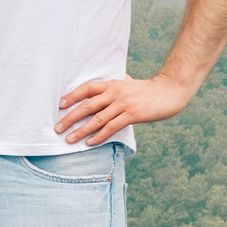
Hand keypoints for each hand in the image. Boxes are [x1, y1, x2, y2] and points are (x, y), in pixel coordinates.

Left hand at [55, 74, 194, 143]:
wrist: (169, 91)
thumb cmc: (149, 90)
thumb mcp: (129, 83)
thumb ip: (117, 86)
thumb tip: (107, 87)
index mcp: (112, 84)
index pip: (87, 88)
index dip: (72, 96)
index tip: (60, 105)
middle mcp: (115, 93)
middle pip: (87, 106)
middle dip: (70, 117)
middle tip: (57, 128)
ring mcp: (123, 104)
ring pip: (97, 119)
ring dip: (81, 130)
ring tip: (69, 139)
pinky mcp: (132, 115)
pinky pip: (111, 127)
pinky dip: (99, 136)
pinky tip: (90, 143)